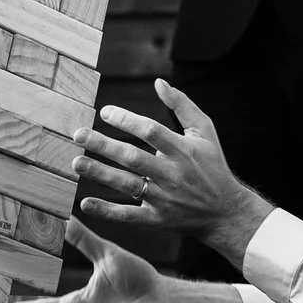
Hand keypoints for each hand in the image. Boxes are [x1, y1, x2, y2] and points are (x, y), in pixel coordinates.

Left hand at [74, 79, 272, 249]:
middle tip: (78, 134)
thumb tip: (158, 82)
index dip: (126, 120)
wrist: (226, 212)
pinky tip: (85, 203)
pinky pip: (130, 216)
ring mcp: (165, 199)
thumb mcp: (205, 131)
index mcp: (183, 150)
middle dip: (104, 145)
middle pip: (133, 157)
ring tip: (76, 162)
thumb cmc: (212, 166)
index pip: (151, 131)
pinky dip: (107, 211)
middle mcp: (172, 174)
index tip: (104, 112)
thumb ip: (182, 105)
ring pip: (128, 185)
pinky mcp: (158, 220)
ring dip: (100, 173)